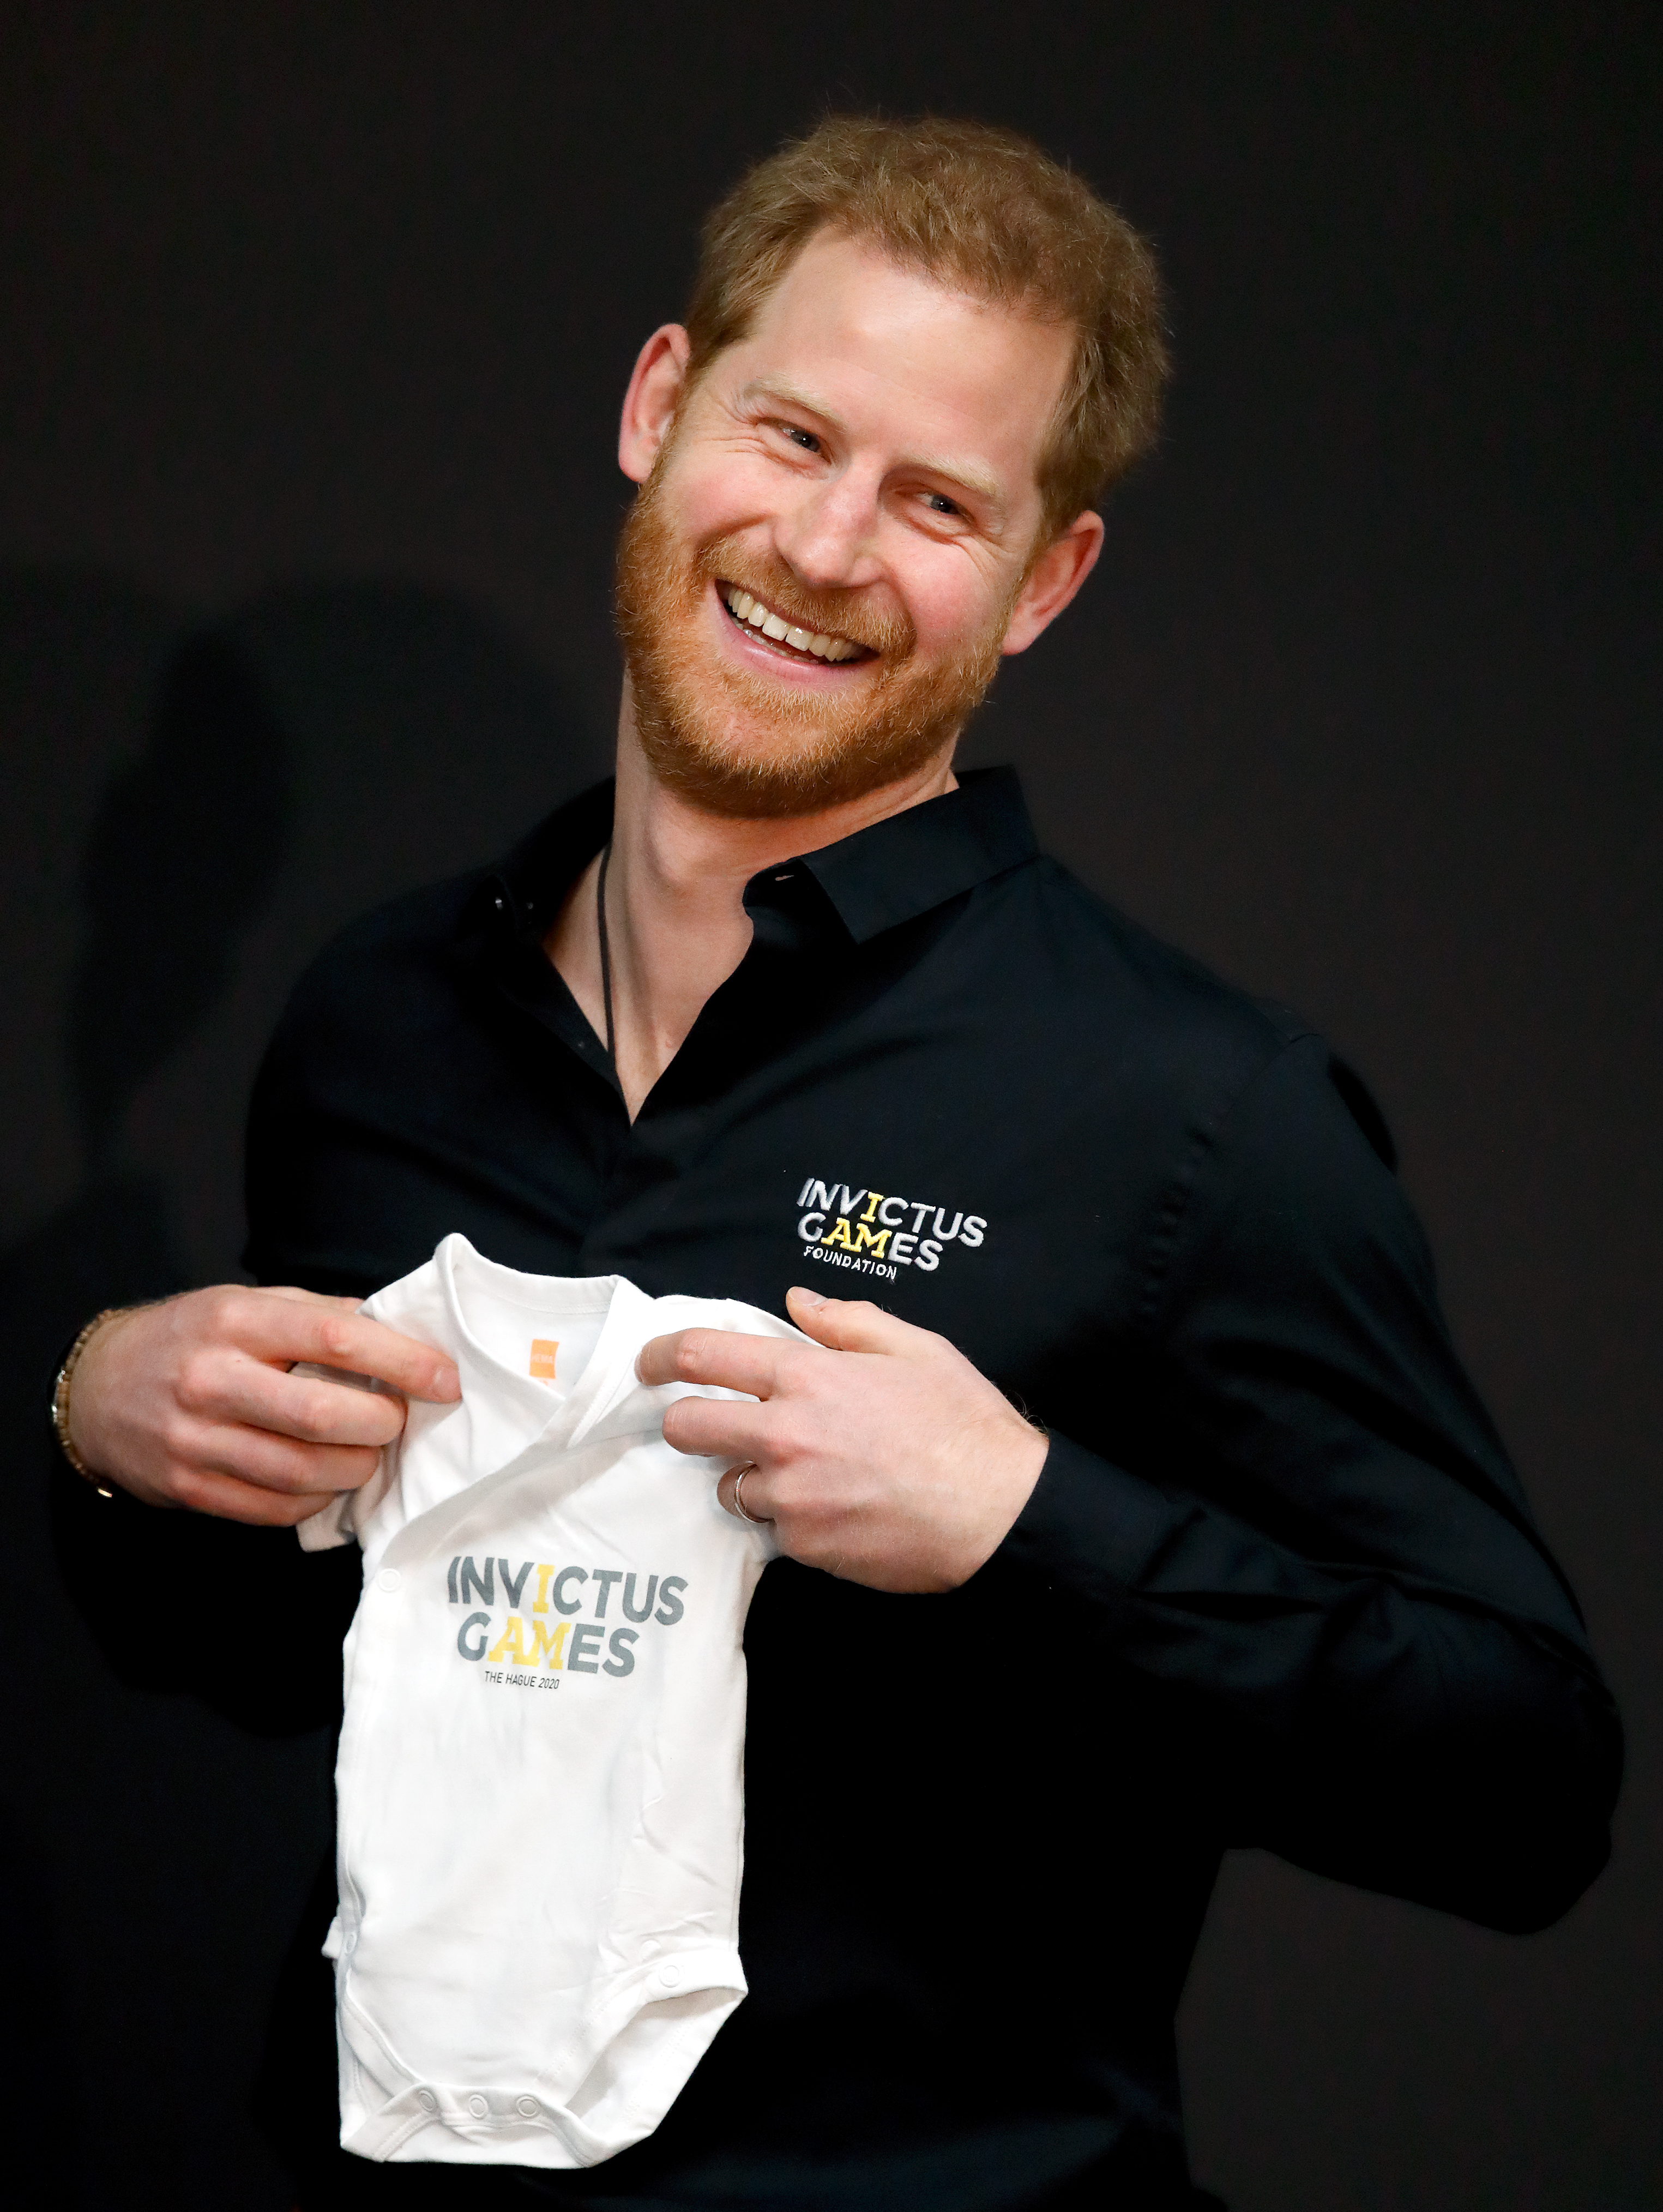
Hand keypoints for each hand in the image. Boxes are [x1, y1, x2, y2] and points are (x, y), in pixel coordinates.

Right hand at [66, 1286, 460, 1524]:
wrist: (98, 1388)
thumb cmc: (193, 1338)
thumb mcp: (247, 1302)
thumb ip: (319, 1314)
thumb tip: (399, 1333)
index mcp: (236, 1320)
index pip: (337, 1338)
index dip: (403, 1362)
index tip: (445, 1379)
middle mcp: (211, 1379)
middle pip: (323, 1415)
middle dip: (382, 1425)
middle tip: (398, 1421)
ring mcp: (195, 1440)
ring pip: (303, 1472)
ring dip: (355, 1469)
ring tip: (368, 1452)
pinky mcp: (188, 1488)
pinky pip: (275, 1509)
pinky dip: (316, 1500)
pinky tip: (325, 1479)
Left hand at [635, 1287, 1047, 1591]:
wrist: (1000, 1512)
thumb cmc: (964, 1424)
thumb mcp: (916, 1349)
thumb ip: (847, 1321)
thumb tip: (796, 1303)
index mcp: (807, 1376)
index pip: (701, 1356)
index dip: (661, 1355)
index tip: (648, 1364)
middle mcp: (785, 1436)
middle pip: (687, 1428)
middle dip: (683, 1423)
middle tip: (703, 1426)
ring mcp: (790, 1496)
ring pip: (728, 1486)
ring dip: (750, 1478)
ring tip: (803, 1474)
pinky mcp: (805, 1546)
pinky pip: (773, 1529)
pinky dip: (792, 1519)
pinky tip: (837, 1508)